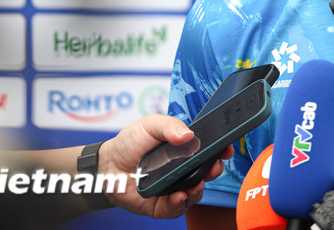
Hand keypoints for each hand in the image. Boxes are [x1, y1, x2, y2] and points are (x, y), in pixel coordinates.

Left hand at [98, 114, 234, 217]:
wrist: (107, 165)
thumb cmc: (130, 142)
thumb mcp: (150, 125)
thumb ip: (169, 126)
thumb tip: (188, 135)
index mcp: (184, 149)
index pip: (208, 150)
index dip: (220, 150)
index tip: (226, 149)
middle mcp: (183, 169)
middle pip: (207, 173)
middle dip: (214, 171)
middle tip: (213, 168)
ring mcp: (174, 187)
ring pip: (195, 193)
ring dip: (198, 191)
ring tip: (195, 186)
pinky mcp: (161, 205)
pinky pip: (176, 208)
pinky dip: (179, 204)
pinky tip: (178, 196)